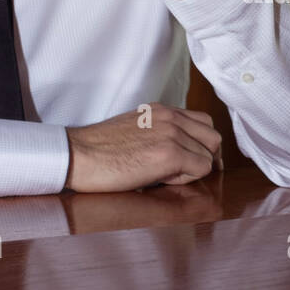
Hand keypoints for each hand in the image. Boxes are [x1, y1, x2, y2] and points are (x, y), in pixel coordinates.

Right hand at [65, 103, 223, 192]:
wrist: (76, 155)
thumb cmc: (98, 150)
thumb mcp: (135, 129)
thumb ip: (159, 132)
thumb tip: (180, 151)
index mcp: (162, 110)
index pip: (202, 122)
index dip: (199, 145)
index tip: (188, 160)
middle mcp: (171, 116)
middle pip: (213, 135)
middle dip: (205, 156)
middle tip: (185, 171)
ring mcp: (172, 133)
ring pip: (210, 153)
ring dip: (195, 167)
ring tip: (169, 175)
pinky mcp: (170, 153)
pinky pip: (201, 168)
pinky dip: (188, 178)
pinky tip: (163, 179)